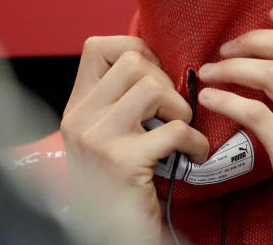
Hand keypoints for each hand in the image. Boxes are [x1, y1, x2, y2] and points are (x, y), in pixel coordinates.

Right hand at [61, 36, 208, 243]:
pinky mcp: (123, 162)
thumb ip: (120, 100)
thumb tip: (158, 61)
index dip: (137, 51)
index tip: (155, 77)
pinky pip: (176, 128)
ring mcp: (98, 140)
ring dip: (180, 109)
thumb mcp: (105, 136)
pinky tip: (193, 155)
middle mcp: (79, 119)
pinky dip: (196, 141)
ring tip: (181, 132)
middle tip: (171, 114)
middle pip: (134, 63)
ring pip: (153, 88)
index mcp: (75, 108)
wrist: (111, 237)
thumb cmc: (119, 186)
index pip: (97, 46)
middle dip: (166, 83)